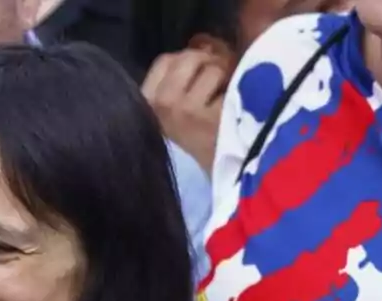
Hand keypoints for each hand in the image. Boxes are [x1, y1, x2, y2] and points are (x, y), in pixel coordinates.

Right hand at [141, 49, 229, 173]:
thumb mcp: (176, 107)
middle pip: (187, 57)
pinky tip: (230, 111)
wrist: (215, 176)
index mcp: (146, 102)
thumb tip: (203, 43)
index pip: (165, 60)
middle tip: (216, 84)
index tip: (198, 76)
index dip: (187, 60)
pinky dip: (234, 92)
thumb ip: (183, 74)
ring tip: (224, 99)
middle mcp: (159, 105)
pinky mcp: (207, 117)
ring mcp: (182, 110)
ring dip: (224, 77)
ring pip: (210, 67)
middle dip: (208, 63)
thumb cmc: (197, 140)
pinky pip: (227, 83)